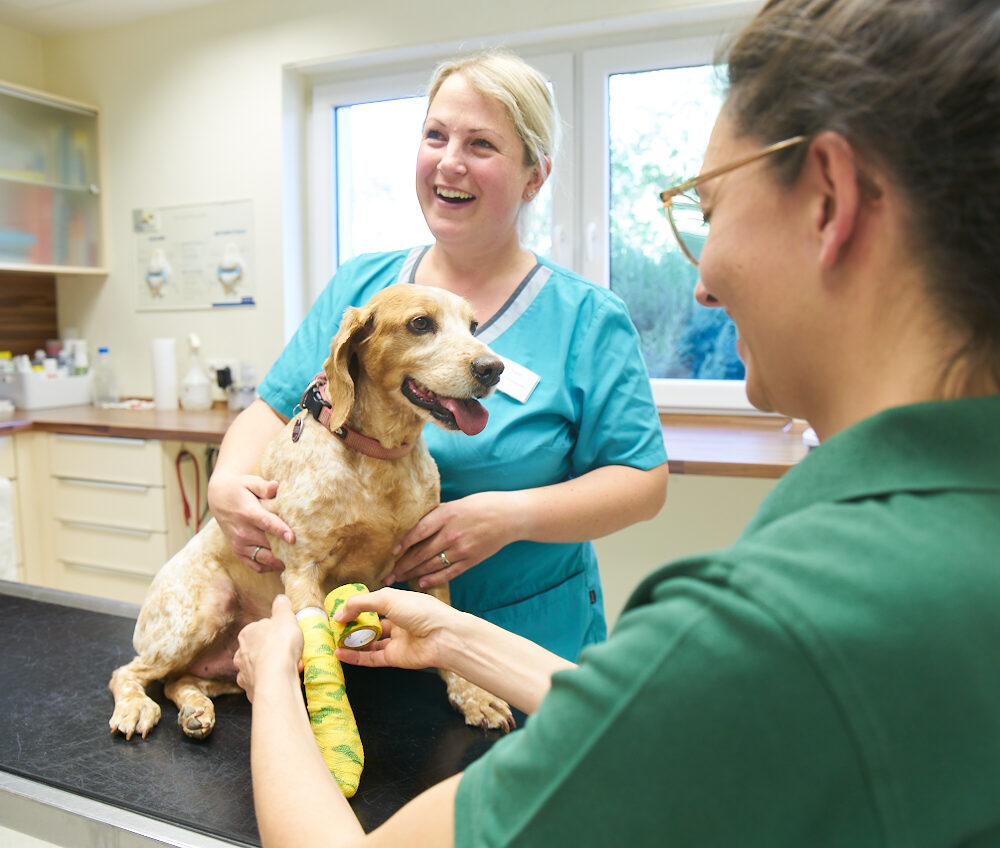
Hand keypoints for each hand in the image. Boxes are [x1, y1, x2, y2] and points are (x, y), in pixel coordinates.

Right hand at [208, 468, 294, 571]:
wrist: (218, 498)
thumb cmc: (239, 488)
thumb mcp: (250, 482)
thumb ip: (264, 487)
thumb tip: (276, 486)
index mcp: (248, 513)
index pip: (266, 524)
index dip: (280, 531)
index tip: (293, 538)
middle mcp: (243, 532)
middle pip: (269, 544)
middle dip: (287, 549)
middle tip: (306, 551)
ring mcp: (240, 544)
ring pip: (264, 559)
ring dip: (280, 560)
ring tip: (296, 559)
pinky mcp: (238, 551)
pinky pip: (255, 566)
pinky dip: (269, 567)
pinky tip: (281, 562)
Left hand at [234, 595, 303, 701]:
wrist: (276, 677)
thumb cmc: (280, 645)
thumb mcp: (286, 617)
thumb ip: (282, 607)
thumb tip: (280, 599)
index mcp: (247, 633)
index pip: (261, 629)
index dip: (277, 633)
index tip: (288, 637)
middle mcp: (241, 653)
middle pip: (258, 650)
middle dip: (272, 652)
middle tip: (289, 654)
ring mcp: (244, 673)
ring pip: (258, 669)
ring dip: (271, 669)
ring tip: (289, 668)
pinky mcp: (250, 690)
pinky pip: (262, 685)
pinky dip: (271, 683)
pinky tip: (283, 681)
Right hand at [334, 587, 459, 671]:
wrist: (443, 637)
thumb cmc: (421, 611)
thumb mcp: (388, 599)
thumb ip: (361, 603)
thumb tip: (340, 613)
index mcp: (399, 603)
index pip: (374, 603)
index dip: (357, 606)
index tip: (339, 611)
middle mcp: (398, 621)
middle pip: (371, 623)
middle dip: (353, 625)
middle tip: (334, 627)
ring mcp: (397, 641)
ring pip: (370, 642)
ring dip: (352, 642)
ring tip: (334, 640)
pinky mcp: (395, 658)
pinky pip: (371, 658)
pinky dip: (355, 657)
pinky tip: (340, 654)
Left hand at [385, 492, 520, 587]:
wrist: (510, 516)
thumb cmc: (482, 505)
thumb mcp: (456, 504)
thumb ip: (436, 515)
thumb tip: (415, 526)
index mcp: (446, 515)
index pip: (418, 531)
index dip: (403, 543)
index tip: (392, 553)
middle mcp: (452, 533)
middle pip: (422, 552)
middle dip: (403, 565)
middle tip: (389, 575)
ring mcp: (462, 549)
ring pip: (432, 565)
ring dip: (414, 574)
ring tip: (400, 579)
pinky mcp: (471, 560)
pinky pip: (449, 573)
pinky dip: (434, 579)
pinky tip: (422, 583)